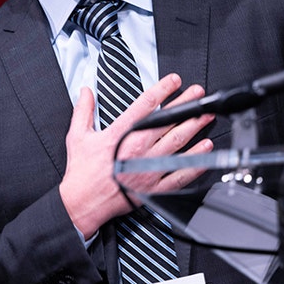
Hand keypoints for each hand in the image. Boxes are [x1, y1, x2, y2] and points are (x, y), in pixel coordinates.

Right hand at [59, 73, 214, 238]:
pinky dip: (195, 161)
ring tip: (207, 117)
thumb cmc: (82, 172)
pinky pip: (180, 173)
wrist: (83, 203)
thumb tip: (86, 91)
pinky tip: (205, 150)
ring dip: (195, 128)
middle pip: (168, 123)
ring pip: (178, 144)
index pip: (145, 106)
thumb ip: (83, 110)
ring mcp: (148, 169)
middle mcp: (136, 150)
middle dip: (186, 106)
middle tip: (199, 95)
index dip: (162, 90)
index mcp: (119, 135)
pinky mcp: (154, 187)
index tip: (173, 81)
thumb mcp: (77, 136)